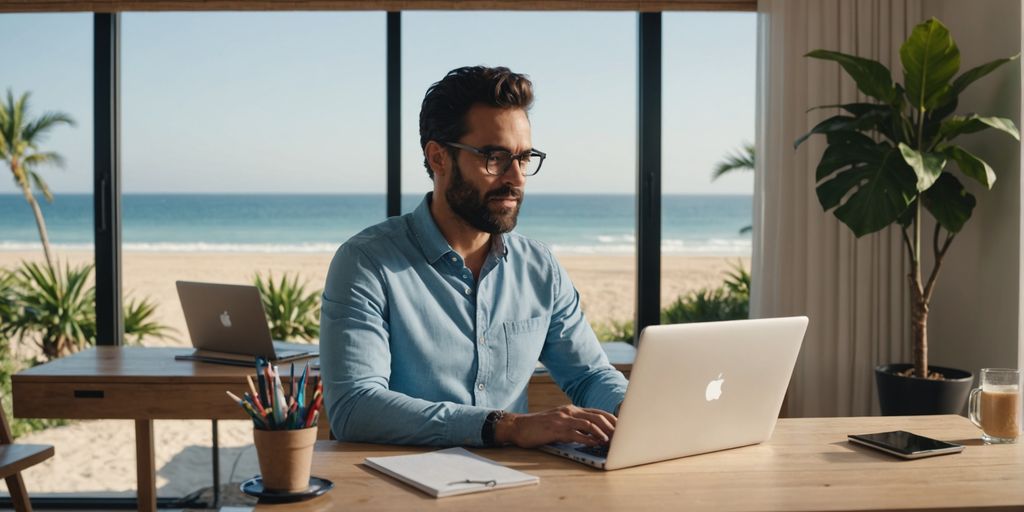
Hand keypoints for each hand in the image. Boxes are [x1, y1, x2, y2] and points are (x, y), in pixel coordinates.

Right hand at [494, 405, 616, 447]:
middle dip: (611, 426)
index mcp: (571, 409)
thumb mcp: (559, 422)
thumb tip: (593, 435)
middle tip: (621, 436)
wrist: (519, 426)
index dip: (611, 420)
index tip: (622, 429)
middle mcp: (569, 411)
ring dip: (602, 432)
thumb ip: (574, 425)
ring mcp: (562, 419)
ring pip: (589, 423)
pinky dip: (588, 438)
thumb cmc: (539, 427)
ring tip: (611, 441)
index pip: (597, 412)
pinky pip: (576, 433)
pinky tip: (595, 443)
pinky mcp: (556, 429)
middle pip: (597, 416)